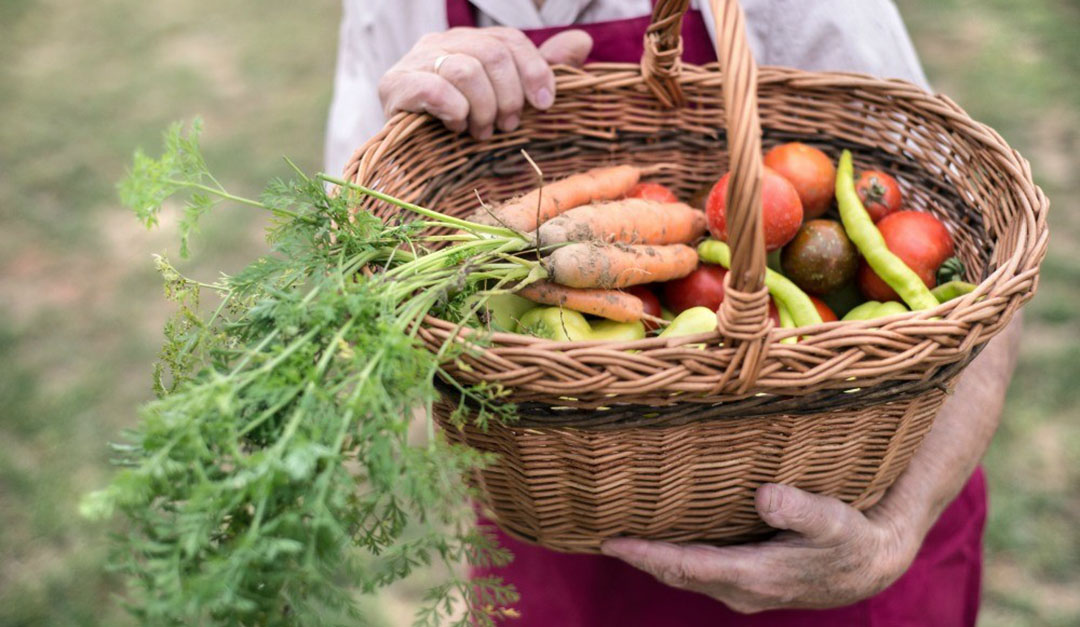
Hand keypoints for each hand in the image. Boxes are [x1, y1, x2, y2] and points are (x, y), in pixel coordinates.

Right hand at [378, 28, 591, 138]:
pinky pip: (434, 88)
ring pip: (465, 70)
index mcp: (467, 41)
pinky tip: (456, 126)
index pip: (508, 40)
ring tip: (480, 132)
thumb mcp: (505, 98)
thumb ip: (539, 69)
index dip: (534, 70)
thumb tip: (582, 42)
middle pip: (491, 53)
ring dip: (482, 108)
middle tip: (507, 126)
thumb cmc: (461, 128)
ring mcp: (413, 62)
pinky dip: (455, 110)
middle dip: (508, 96)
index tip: (544, 104)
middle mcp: (439, 43)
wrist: (406, 158)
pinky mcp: (394, 87)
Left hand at [601, 483, 919, 613]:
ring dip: (655, 559)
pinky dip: (676, 558)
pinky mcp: (749, 582)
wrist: (873, 566)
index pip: (685, 566)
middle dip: (639, 557)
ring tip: (623, 536)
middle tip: (601, 533)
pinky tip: (665, 539)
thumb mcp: (832, 521)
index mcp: (753, 575)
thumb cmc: (852, 540)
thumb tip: (763, 495)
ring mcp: (743, 590)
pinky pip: (700, 571)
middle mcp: (741, 589)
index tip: (611, 541)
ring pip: (686, 574)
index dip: (646, 554)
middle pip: (675, 573)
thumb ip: (798, 509)